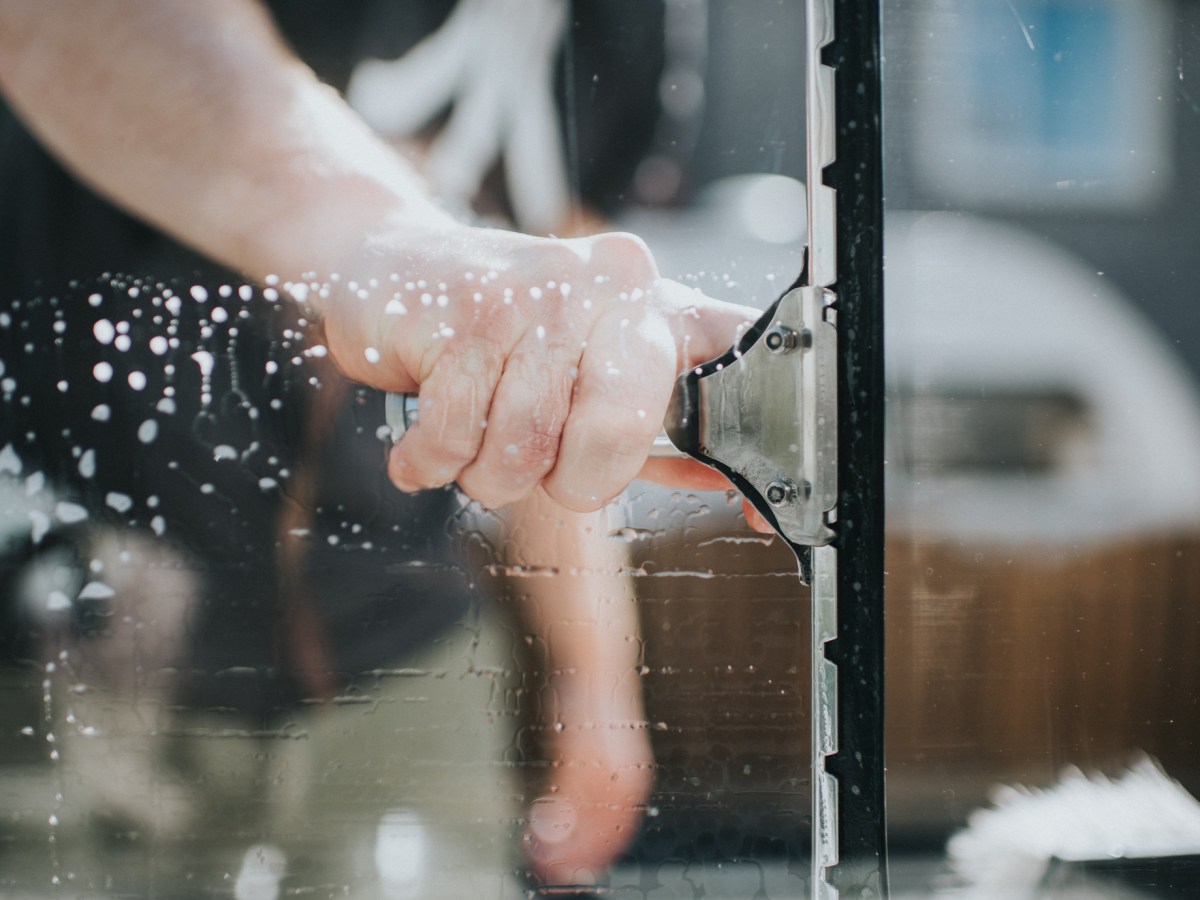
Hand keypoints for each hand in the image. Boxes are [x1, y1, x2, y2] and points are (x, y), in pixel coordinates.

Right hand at [318, 221, 755, 510]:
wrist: (392, 265)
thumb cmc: (505, 334)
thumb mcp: (591, 371)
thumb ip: (658, 424)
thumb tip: (724, 480)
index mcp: (654, 301)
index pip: (731, 357)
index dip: (751, 443)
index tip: (762, 516)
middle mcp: (608, 285)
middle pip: (615, 434)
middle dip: (569, 479)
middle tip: (540, 462)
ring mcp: (536, 293)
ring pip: (523, 447)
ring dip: (488, 473)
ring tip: (475, 433)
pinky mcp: (463, 310)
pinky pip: (454, 438)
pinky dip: (431, 461)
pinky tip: (428, 438)